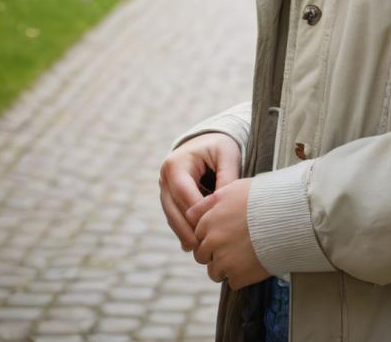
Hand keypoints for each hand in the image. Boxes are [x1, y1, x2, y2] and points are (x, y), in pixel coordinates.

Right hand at [159, 133, 241, 253]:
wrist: (209, 140)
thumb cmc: (221, 147)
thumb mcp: (227, 154)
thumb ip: (227, 177)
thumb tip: (225, 206)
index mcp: (176, 164)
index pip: (183, 193)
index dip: (196, 212)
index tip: (212, 228)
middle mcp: (165, 177)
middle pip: (173, 209)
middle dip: (187, 229)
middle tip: (202, 248)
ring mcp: (163, 188)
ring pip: (171, 216)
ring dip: (184, 233)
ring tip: (199, 250)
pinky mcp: (168, 198)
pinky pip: (174, 217)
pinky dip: (183, 230)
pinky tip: (194, 244)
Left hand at [187, 177, 270, 288]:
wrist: (287, 216)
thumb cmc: (264, 198)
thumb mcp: (234, 189)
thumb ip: (211, 202)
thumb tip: (194, 212)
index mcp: (209, 219)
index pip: (196, 233)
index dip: (208, 234)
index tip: (220, 233)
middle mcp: (212, 240)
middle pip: (202, 254)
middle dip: (213, 253)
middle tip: (233, 247)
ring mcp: (224, 259)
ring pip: (214, 272)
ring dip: (226, 268)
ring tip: (244, 257)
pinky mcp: (237, 275)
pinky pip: (232, 282)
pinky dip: (242, 276)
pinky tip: (254, 263)